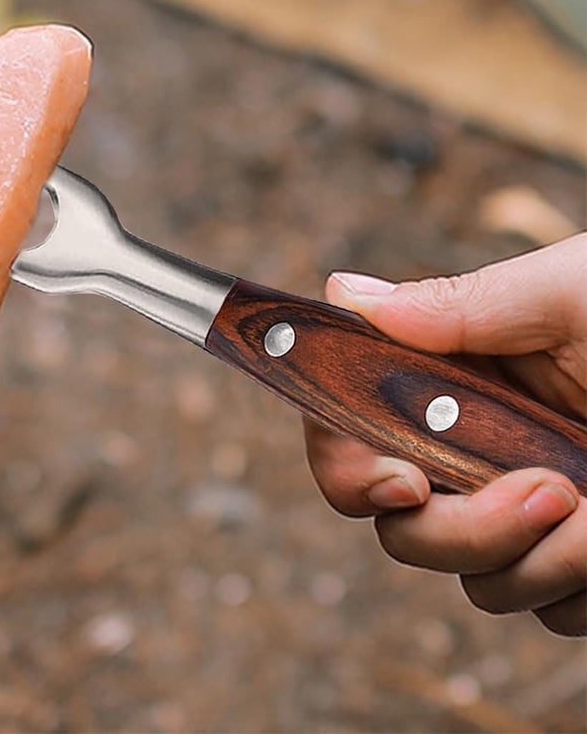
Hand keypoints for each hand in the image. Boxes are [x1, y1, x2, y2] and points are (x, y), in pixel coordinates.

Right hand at [304, 235, 585, 635]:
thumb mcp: (572, 294)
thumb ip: (462, 305)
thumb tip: (343, 297)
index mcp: (457, 375)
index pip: (350, 428)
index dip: (346, 463)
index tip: (400, 481)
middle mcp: (478, 445)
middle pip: (405, 526)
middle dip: (464, 529)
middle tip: (549, 494)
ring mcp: (532, 509)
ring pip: (480, 581)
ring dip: (539, 559)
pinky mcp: (586, 562)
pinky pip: (553, 611)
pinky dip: (582, 589)